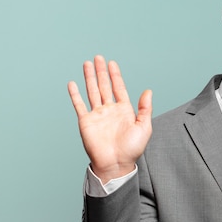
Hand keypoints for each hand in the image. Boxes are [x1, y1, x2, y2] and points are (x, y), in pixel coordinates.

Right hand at [68, 55, 152, 183]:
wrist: (116, 164)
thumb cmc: (132, 149)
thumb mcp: (144, 127)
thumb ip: (145, 108)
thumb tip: (148, 91)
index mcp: (124, 110)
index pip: (119, 88)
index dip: (115, 75)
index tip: (112, 63)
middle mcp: (110, 110)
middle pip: (105, 86)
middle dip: (102, 72)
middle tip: (98, 57)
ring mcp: (97, 115)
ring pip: (92, 91)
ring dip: (90, 78)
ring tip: (87, 64)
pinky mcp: (86, 121)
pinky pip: (79, 105)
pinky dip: (75, 94)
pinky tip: (73, 83)